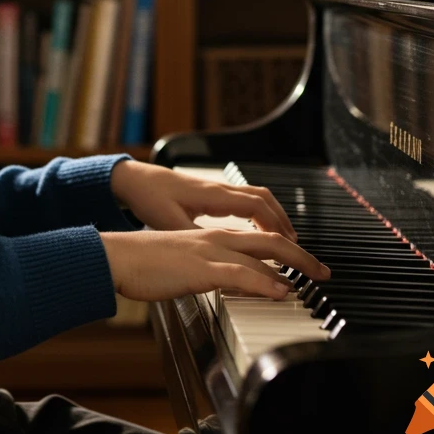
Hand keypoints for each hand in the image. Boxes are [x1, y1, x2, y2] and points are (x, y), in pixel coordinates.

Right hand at [99, 228, 330, 302]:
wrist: (116, 257)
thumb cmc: (142, 263)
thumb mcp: (180, 263)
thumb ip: (205, 270)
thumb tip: (223, 285)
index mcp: (210, 236)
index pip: (256, 237)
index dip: (284, 248)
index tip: (301, 263)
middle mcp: (215, 238)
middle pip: (270, 239)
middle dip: (301, 254)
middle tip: (323, 270)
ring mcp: (209, 251)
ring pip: (262, 251)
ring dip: (294, 265)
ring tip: (315, 278)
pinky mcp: (201, 268)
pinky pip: (242, 273)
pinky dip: (266, 281)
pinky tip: (281, 291)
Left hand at [110, 159, 297, 240]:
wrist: (134, 179)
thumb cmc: (150, 196)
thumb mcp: (169, 222)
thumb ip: (194, 237)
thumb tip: (216, 254)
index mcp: (213, 195)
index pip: (257, 207)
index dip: (277, 227)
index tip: (291, 247)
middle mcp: (219, 189)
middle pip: (264, 200)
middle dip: (285, 222)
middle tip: (299, 249)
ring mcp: (216, 189)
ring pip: (257, 197)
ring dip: (275, 217)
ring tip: (286, 241)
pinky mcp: (211, 194)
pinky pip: (246, 200)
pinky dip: (261, 214)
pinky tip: (259, 230)